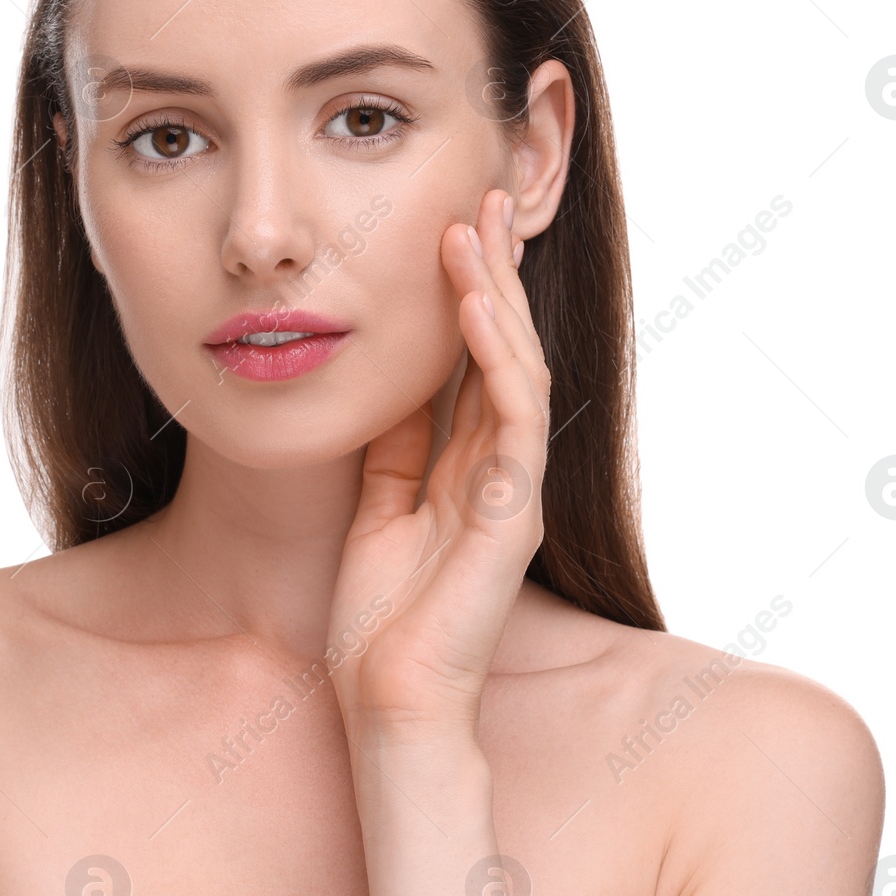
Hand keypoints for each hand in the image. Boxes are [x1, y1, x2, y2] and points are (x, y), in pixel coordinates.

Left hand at [328, 187, 548, 740]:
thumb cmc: (380, 615)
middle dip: (495, 272)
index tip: (454, 222)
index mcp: (467, 462)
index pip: (477, 358)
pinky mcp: (511, 511)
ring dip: (495, 296)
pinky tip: (475, 307)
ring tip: (473, 230)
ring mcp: (512, 485)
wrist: (388, 698)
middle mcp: (500, 464)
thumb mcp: (379, 502)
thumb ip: (397, 443)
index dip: (471, 290)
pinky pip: (512, 417)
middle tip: (481, 197)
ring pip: (516, 367)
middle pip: (505, 348)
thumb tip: (395, 376)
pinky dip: (497, 356)